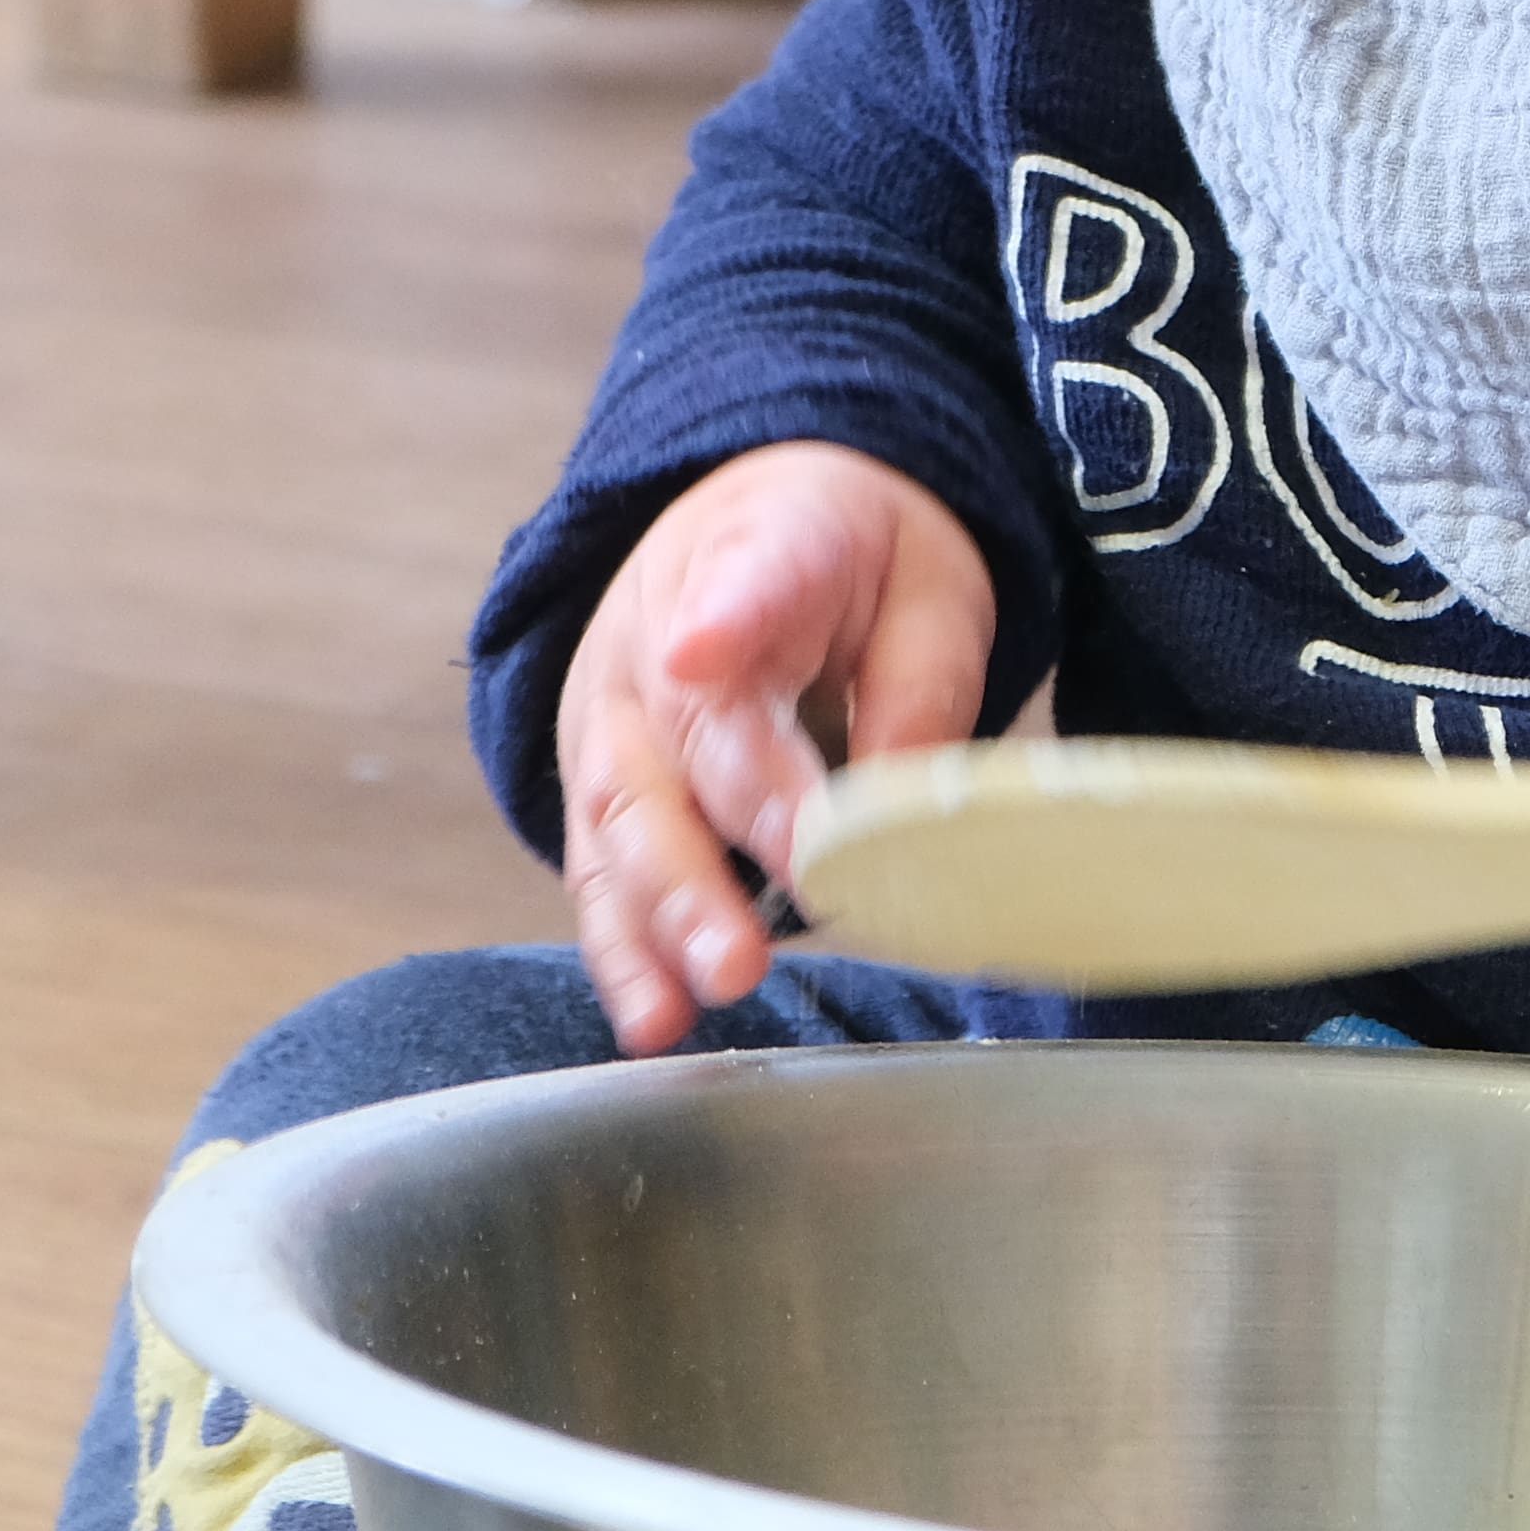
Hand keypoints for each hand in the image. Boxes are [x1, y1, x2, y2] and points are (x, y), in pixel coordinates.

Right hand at [560, 441, 995, 1050]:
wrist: (756, 514)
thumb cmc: (854, 561)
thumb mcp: (928, 583)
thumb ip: (921, 682)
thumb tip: (907, 802)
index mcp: (757, 551)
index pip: (744, 584)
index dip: (726, 617)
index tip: (706, 649)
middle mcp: (657, 638)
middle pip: (672, 751)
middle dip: (704, 856)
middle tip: (749, 941)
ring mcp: (616, 717)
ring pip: (620, 826)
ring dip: (662, 920)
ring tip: (706, 991)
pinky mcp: (601, 785)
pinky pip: (601, 873)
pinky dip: (624, 951)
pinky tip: (653, 1016)